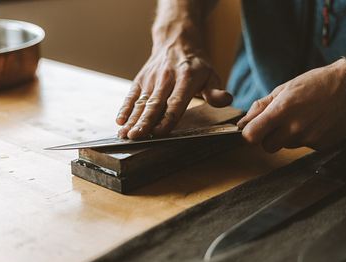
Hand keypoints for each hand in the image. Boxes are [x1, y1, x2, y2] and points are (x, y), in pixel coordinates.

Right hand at [116, 39, 232, 138]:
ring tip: (125, 134)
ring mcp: (151, 79)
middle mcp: (166, 78)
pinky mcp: (140, 79)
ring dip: (132, 119)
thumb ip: (216, 91)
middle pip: (155, 104)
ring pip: (141, 102)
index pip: (176, 102)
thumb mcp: (211, 75)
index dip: (168, 118)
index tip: (160, 132)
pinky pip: (131, 95)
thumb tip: (226, 99)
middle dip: (145, 122)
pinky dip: (124, 108)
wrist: (176, 40)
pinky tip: (119, 121)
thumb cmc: (196, 64)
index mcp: (186, 78)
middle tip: (136, 137)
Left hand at [237, 59, 345, 151]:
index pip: (252, 136)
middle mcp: (295, 128)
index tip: (254, 129)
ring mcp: (309, 138)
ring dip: (289, 136)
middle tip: (280, 122)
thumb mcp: (285, 88)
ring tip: (303, 117)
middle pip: (268, 146)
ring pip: (287, 146)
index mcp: (282, 111)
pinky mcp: (322, 145)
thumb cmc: (316, 83)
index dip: (250, 133)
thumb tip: (243, 122)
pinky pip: (305, 146)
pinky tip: (316, 122)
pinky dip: (307, 137)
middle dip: (269, 137)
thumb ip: (262, 106)